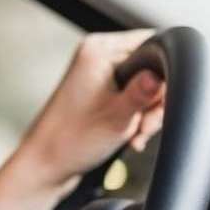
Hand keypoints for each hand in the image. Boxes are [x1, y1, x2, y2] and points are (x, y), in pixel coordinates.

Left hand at [15, 29, 166, 188]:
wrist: (46, 165)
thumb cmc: (70, 141)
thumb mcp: (118, 117)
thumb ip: (144, 93)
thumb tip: (160, 76)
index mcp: (99, 49)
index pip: (153, 44)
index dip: (163, 75)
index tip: (158, 104)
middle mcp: (98, 56)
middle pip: (151, 68)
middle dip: (153, 103)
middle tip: (144, 126)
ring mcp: (98, 74)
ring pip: (145, 87)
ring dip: (146, 115)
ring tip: (134, 134)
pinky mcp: (100, 92)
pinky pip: (132, 98)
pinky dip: (135, 119)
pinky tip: (130, 136)